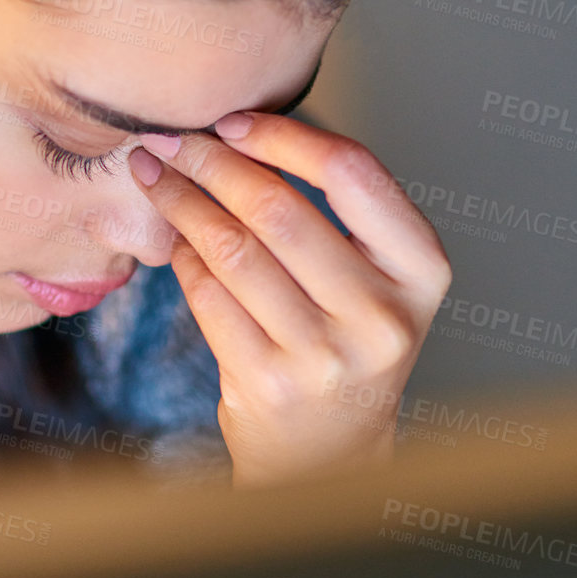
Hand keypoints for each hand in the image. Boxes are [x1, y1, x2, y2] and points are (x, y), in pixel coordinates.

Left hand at [130, 112, 451, 487]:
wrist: (330, 456)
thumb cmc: (348, 347)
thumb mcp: (379, 280)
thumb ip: (339, 213)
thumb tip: (242, 131)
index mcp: (422, 270)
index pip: (352, 173)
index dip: (283, 136)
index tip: (232, 121)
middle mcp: (381, 314)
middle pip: (279, 208)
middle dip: (213, 163)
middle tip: (173, 141)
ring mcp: (324, 355)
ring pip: (232, 250)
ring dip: (181, 202)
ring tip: (154, 176)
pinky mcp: (267, 383)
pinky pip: (207, 296)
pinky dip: (181, 257)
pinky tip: (172, 237)